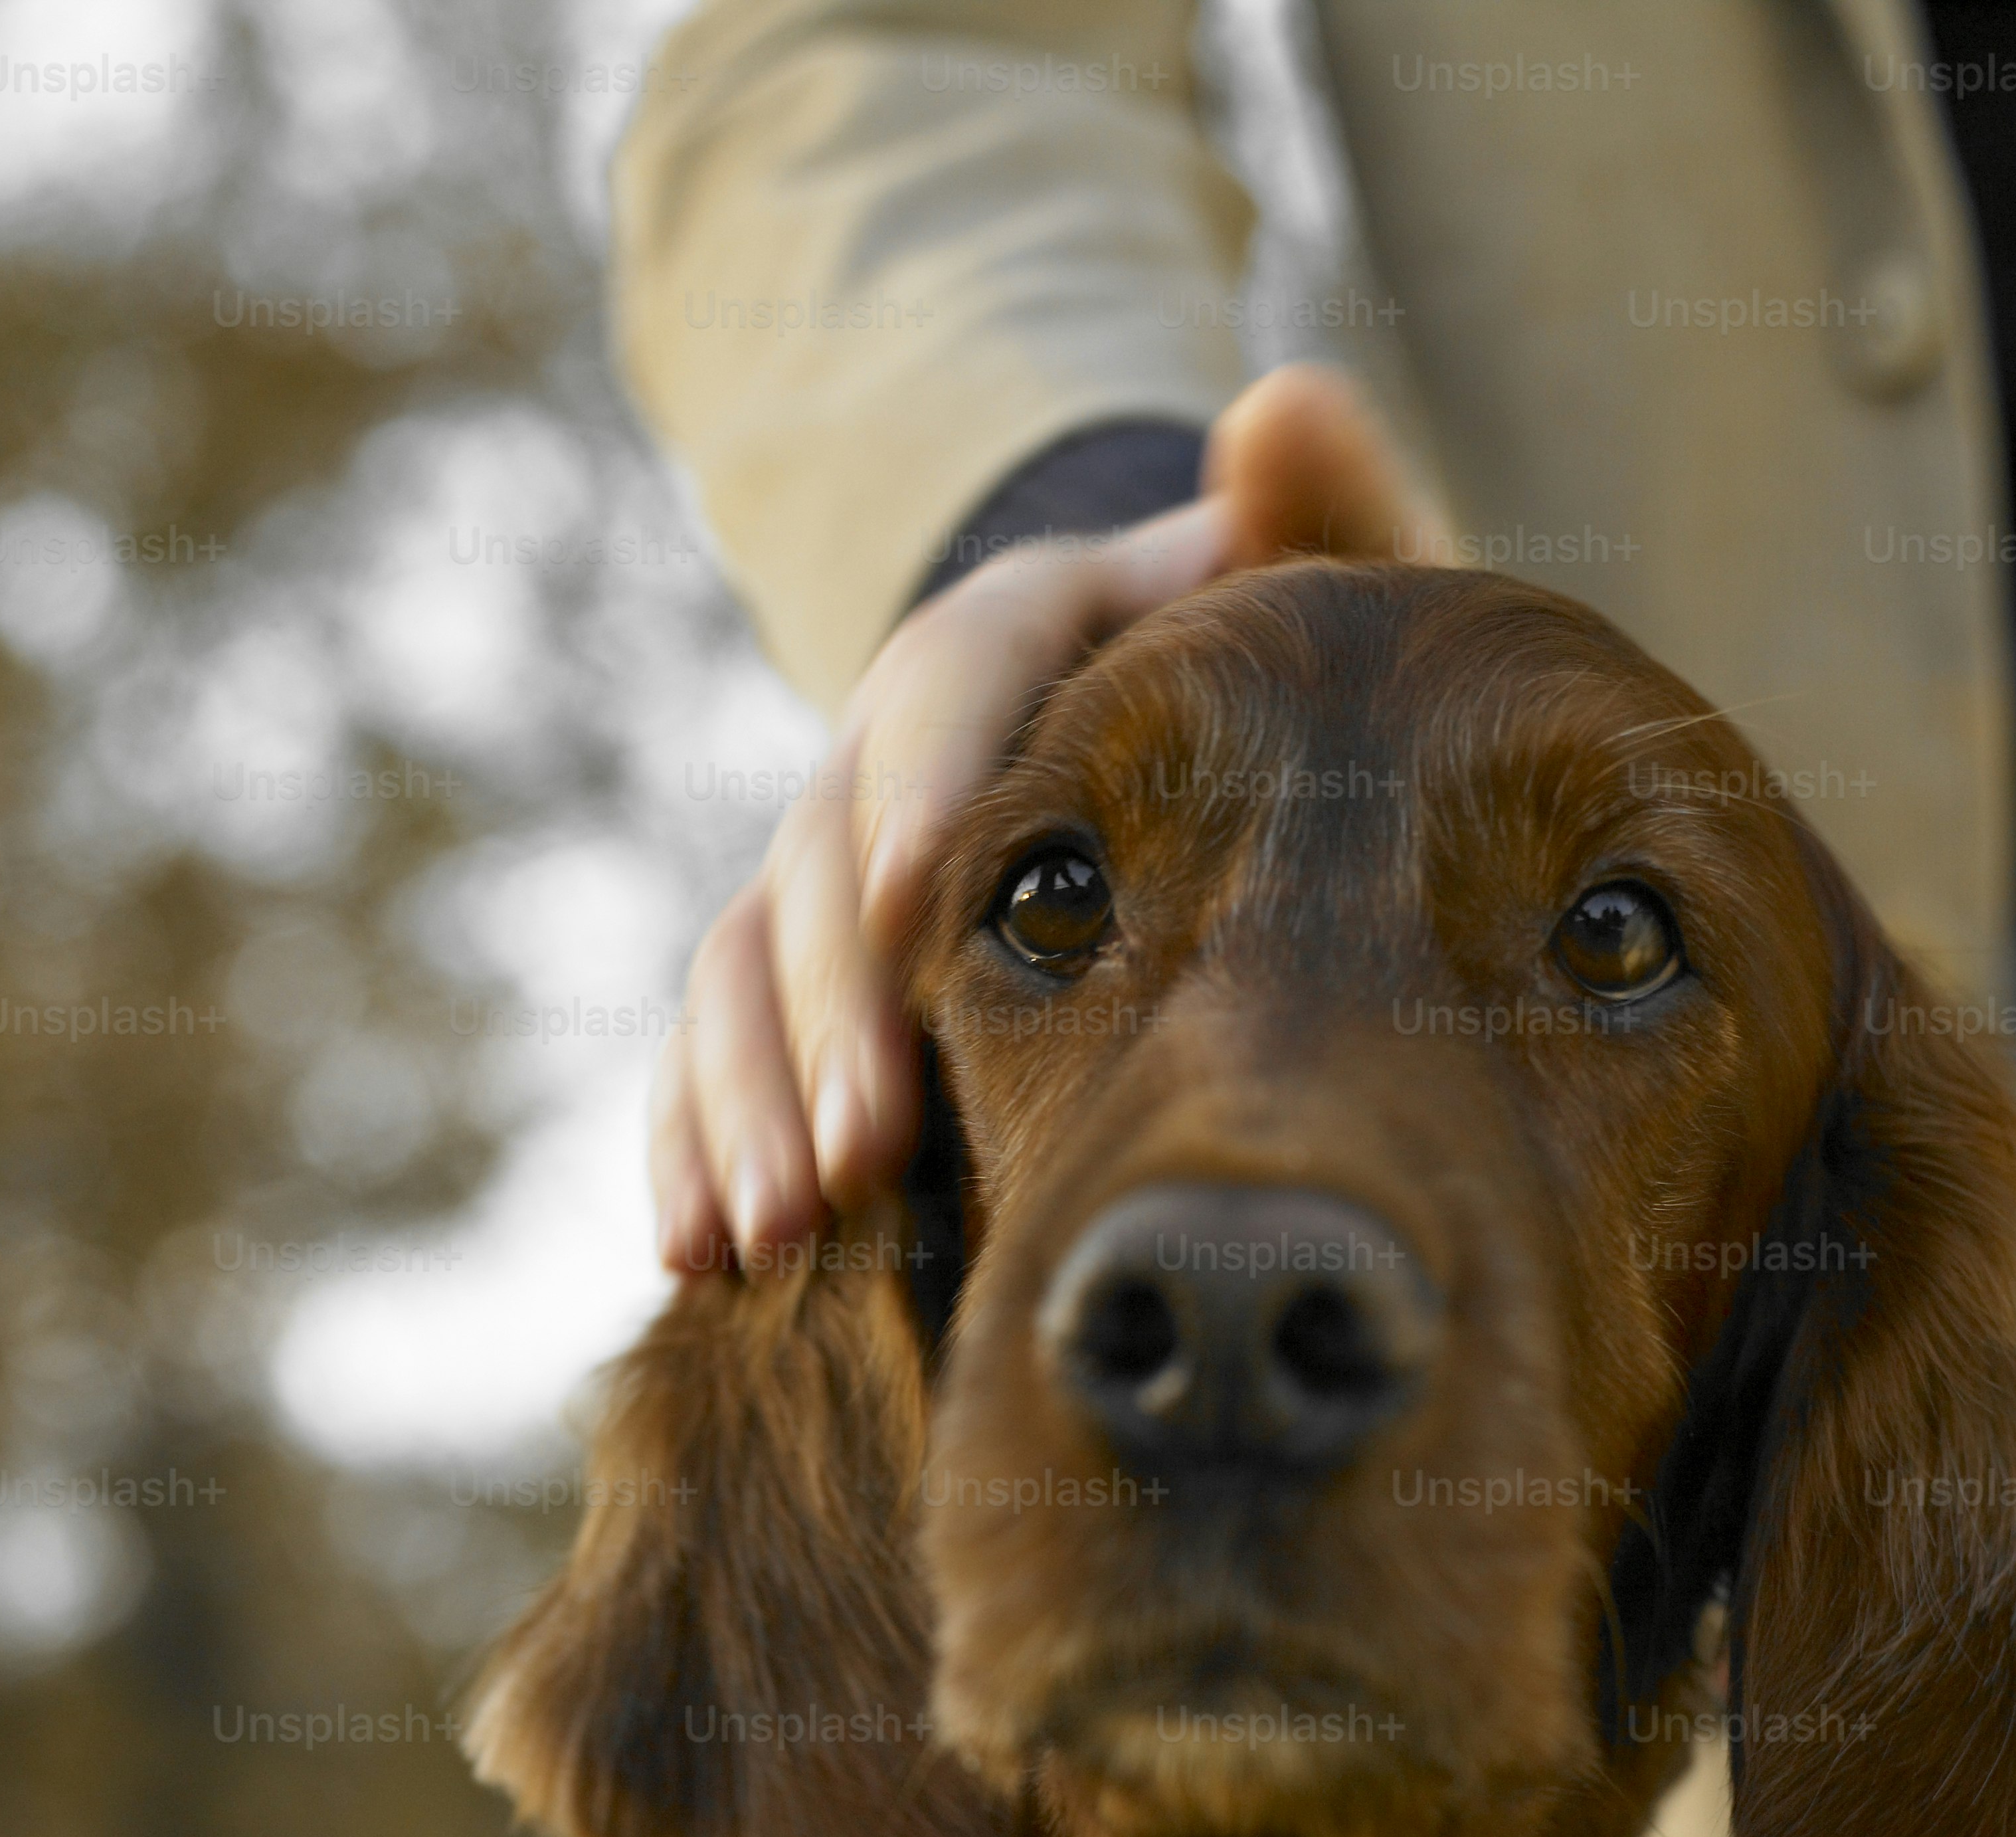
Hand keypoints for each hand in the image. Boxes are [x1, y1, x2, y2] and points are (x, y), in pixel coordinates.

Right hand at [652, 364, 1449, 1271]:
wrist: (1184, 749)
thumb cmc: (1276, 697)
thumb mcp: (1322, 607)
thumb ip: (1321, 513)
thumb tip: (1277, 402)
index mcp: (1011, 635)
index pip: (945, 678)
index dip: (922, 782)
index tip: (916, 895)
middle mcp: (890, 748)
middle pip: (822, 863)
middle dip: (831, 1015)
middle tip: (864, 1149)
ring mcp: (825, 867)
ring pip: (743, 974)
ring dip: (748, 1104)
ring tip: (773, 1235)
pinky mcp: (794, 973)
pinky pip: (711, 1053)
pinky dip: (693, 1144)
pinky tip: (693, 1255)